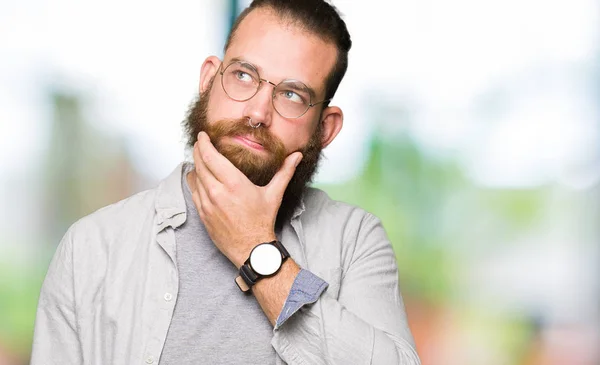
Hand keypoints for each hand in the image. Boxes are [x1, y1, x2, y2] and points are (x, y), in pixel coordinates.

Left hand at [189, 131, 301, 267]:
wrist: (251, 248)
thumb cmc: (262, 222)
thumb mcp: (274, 194)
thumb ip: (285, 172)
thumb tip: (296, 156)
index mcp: (234, 184)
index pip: (211, 157)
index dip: (204, 143)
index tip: (202, 135)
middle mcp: (218, 192)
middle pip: (200, 164)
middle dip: (198, 150)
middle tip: (200, 142)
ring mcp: (207, 204)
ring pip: (194, 177)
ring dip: (196, 165)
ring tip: (199, 157)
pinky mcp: (202, 213)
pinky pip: (193, 191)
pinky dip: (194, 180)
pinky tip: (198, 176)